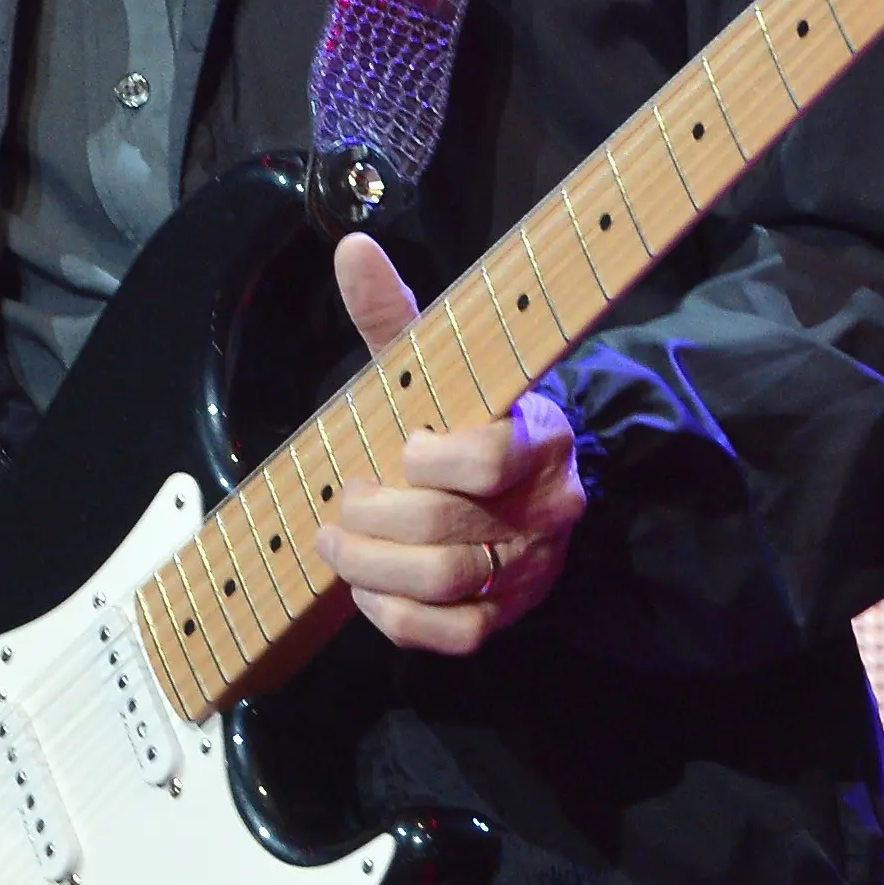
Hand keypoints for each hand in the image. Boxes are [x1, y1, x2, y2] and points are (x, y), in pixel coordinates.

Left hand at [314, 234, 585, 655]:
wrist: (522, 478)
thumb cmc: (464, 412)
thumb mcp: (438, 361)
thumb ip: (395, 313)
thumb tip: (352, 249)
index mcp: (538, 436)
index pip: (489, 458)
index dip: (431, 461)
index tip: (404, 447)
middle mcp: (547, 507)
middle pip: (447, 530)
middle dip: (373, 519)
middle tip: (341, 503)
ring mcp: (531, 566)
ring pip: (447, 584)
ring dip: (371, 567)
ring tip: (336, 544)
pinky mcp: (509, 613)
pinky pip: (453, 635)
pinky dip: (398, 617)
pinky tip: (369, 590)